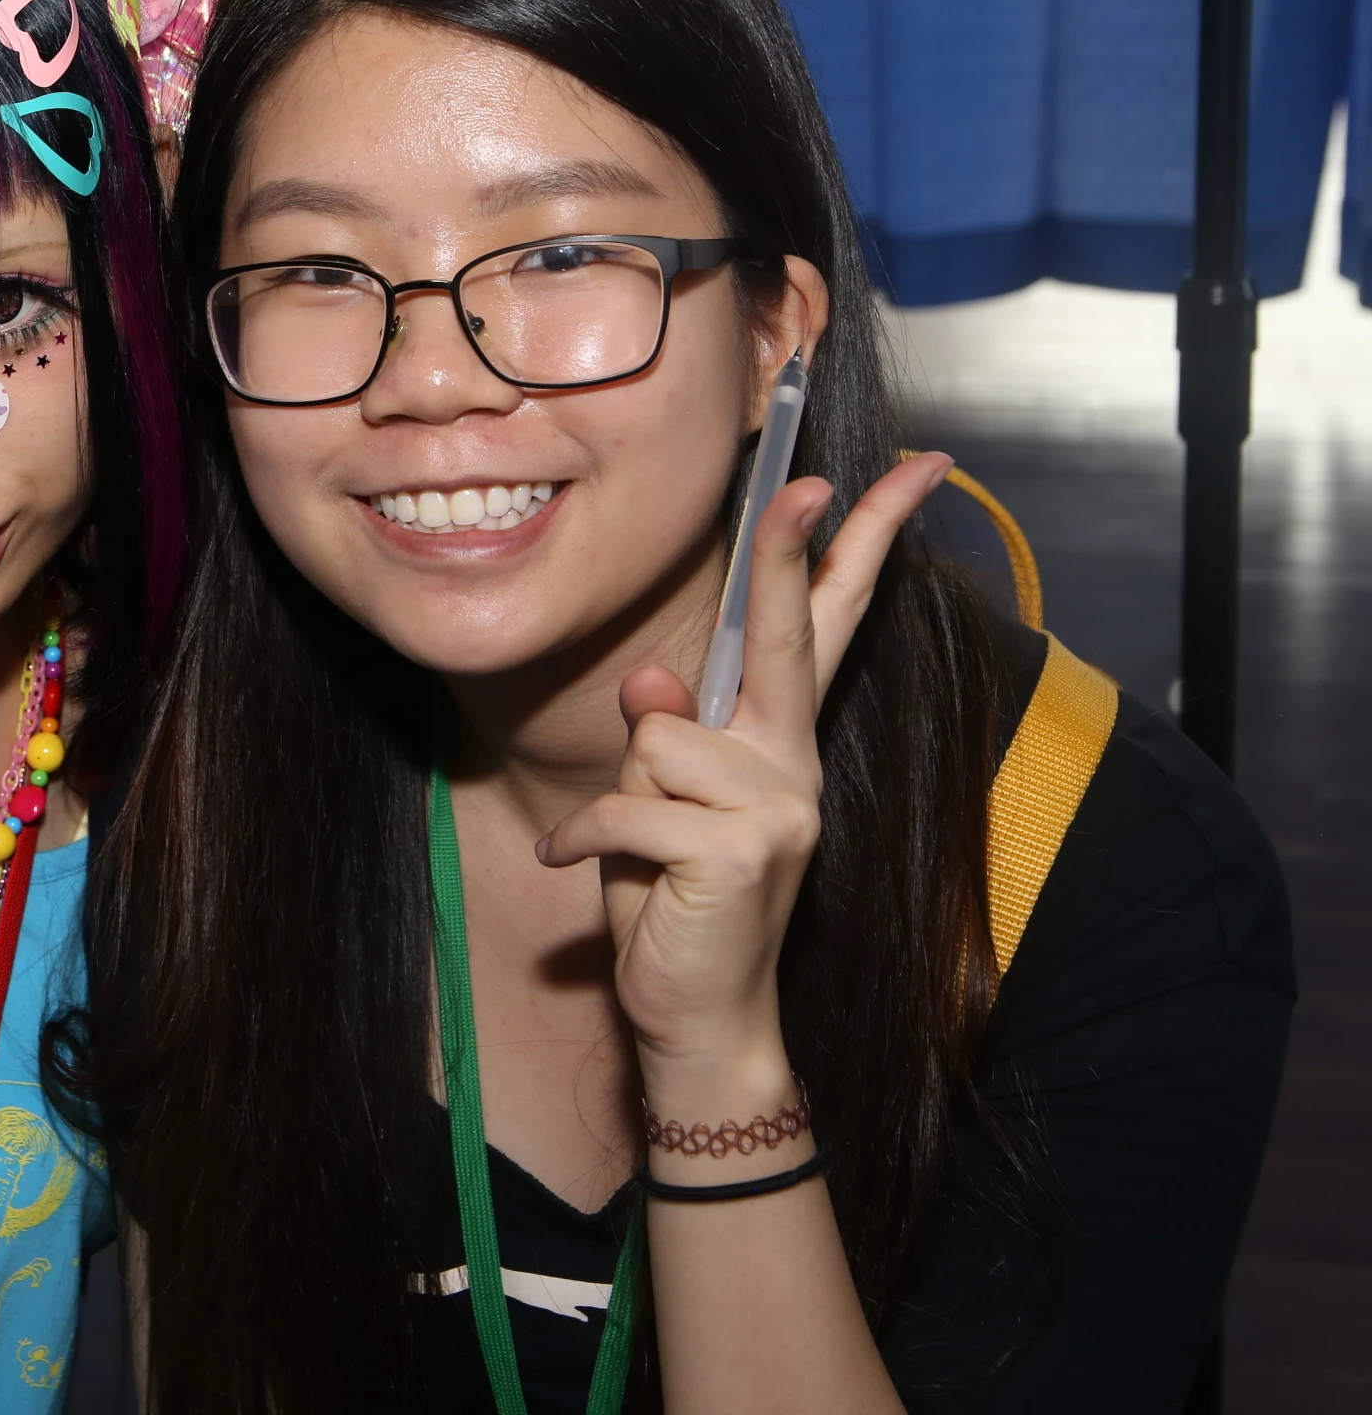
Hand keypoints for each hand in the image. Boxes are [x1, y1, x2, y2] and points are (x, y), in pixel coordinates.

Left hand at [538, 453, 953, 1078]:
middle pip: (783, 634)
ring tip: (640, 855)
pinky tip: (578, 869)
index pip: (827, 624)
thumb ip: (662, 740)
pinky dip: (583, 841)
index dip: (862, 543)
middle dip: (789, 551)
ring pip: (657, 737)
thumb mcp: (653, 805)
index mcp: (779, 740)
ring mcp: (777, 805)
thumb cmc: (672, 902)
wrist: (698, 1020)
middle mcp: (791, 761)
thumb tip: (655, 681)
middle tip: (808, 478)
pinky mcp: (738, 849)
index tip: (911, 469)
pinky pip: (625, 807)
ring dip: (621, 795)